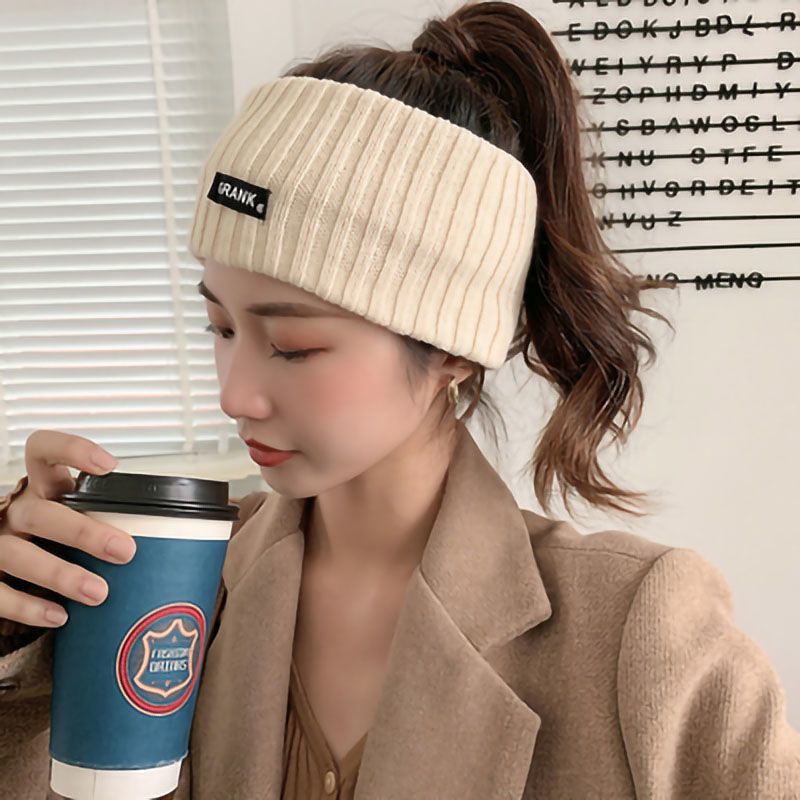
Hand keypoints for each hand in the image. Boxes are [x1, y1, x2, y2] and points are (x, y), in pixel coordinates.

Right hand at [0, 430, 136, 628]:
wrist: (6, 569)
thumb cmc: (54, 538)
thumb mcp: (74, 516)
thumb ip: (106, 516)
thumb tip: (174, 536)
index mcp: (40, 489)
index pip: (42, 450)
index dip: (71, 450)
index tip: (109, 467)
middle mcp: (15, 511)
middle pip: (41, 513)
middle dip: (83, 532)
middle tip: (125, 551)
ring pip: (18, 554)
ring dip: (60, 574)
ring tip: (99, 593)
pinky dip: (28, 606)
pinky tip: (60, 616)